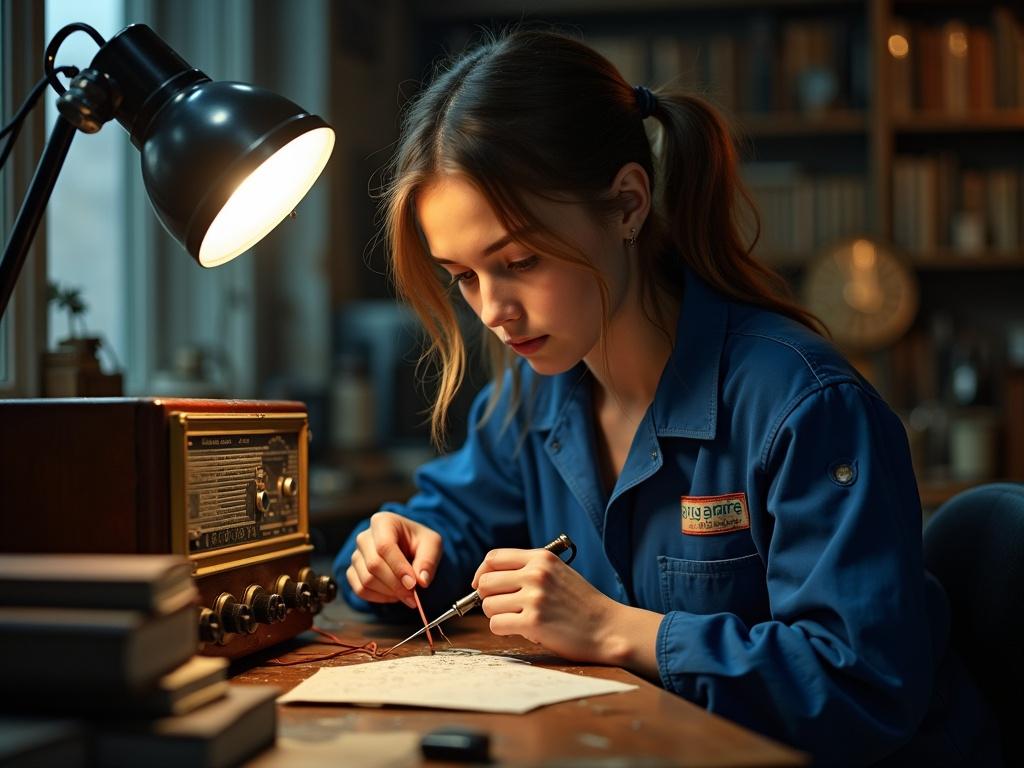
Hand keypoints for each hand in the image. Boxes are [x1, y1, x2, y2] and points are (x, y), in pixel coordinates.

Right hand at [346, 512, 441, 608]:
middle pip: (374, 565)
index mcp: (383, 522)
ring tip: (407, 594)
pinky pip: (361, 590)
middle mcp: (364, 537)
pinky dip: (379, 598)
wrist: (407, 547)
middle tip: (414, 596)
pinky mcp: (352, 571)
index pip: (385, 546)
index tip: (413, 584)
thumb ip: (428, 560)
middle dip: (395, 585)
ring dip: (389, 593)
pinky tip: (394, 595)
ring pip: (366, 580)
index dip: (398, 567)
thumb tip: (422, 581)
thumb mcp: (432, 544)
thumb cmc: (419, 542)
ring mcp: (356, 555)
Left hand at [471, 547, 630, 662]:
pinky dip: (503, 630)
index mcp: (541, 558)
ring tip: (518, 620)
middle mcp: (536, 574)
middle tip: (504, 608)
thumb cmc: (582, 604)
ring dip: (497, 616)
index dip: (482, 572)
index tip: (482, 586)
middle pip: (486, 582)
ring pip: (488, 605)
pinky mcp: (533, 622)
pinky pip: (496, 625)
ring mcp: (534, 598)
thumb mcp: (558, 573)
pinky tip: (522, 630)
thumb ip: (529, 570)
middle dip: (488, 597)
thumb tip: (488, 580)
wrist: (609, 628)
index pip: (493, 558)